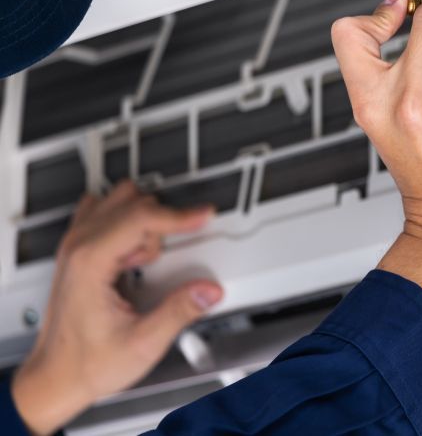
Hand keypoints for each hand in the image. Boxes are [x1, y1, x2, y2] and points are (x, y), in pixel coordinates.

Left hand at [11, 182, 222, 434]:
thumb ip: (180, 312)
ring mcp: (73, 248)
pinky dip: (124, 220)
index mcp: (91, 263)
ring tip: (145, 259)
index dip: (179, 215)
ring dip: (141, 220)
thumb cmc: (86, 363)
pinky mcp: (75, 253)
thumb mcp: (143, 343)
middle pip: (131, 203)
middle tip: (166, 260)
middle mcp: (78, 248)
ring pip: (116, 201)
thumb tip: (208, 290)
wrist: (55, 378)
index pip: (141, 217)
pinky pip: (101, 212)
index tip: (202, 216)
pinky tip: (129, 249)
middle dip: (159, 226)